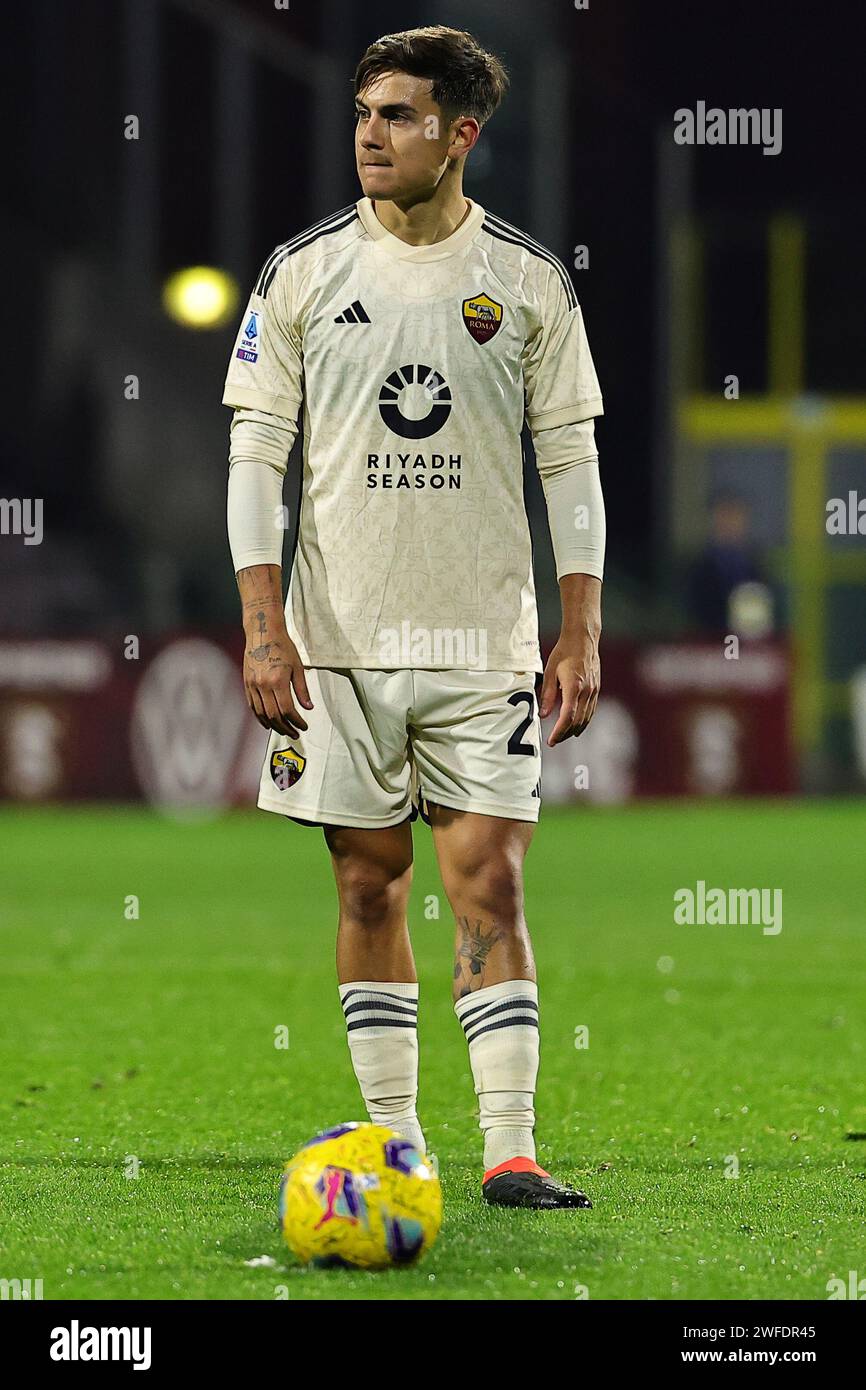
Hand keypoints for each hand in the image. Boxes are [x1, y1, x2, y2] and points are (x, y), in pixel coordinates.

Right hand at [242, 615, 312, 738]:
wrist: (263, 633)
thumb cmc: (283, 647)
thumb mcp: (298, 667)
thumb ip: (302, 689)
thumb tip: (308, 707)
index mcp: (277, 680)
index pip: (287, 709)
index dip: (296, 721)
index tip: (303, 726)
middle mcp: (263, 685)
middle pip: (273, 715)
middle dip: (285, 727)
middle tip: (295, 733)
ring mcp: (253, 685)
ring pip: (261, 713)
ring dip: (273, 725)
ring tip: (284, 730)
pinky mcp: (247, 683)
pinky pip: (252, 706)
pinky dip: (260, 717)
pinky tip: (268, 722)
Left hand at [539, 632, 599, 745]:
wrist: (583, 639)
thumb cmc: (565, 652)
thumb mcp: (550, 672)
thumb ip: (547, 695)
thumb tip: (543, 715)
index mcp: (574, 686)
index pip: (568, 716)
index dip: (559, 731)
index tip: (551, 741)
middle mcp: (587, 691)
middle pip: (577, 721)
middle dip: (565, 734)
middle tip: (554, 741)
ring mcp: (594, 690)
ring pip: (586, 718)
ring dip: (575, 729)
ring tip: (563, 736)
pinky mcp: (597, 689)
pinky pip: (591, 710)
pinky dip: (584, 721)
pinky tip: (577, 725)